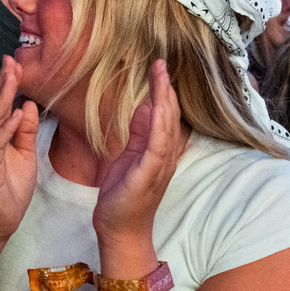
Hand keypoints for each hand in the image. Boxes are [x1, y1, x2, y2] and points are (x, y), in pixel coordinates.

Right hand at [0, 56, 38, 242]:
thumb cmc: (8, 190)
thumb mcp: (24, 156)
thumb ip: (25, 132)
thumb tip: (27, 105)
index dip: (5, 83)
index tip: (14, 62)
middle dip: (2, 82)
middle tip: (11, 60)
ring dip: (2, 98)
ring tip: (12, 77)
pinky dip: (6, 128)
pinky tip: (15, 114)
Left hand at [93, 60, 184, 243]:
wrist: (119, 228)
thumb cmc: (124, 193)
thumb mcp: (130, 156)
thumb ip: (138, 133)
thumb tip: (144, 107)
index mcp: (158, 150)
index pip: (164, 115)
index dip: (163, 91)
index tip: (158, 67)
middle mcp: (164, 157)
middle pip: (170, 117)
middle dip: (166, 89)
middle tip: (161, 63)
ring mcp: (159, 167)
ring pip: (166, 128)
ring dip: (164, 101)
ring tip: (160, 76)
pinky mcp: (147, 176)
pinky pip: (156, 148)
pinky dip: (157, 127)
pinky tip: (155, 109)